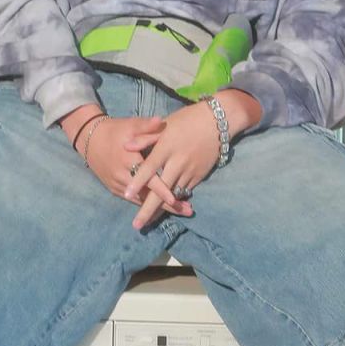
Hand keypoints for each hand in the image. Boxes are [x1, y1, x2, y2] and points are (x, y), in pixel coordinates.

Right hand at [84, 116, 193, 217]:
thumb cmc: (115, 131)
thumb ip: (146, 126)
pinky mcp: (115, 190)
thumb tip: (160, 121)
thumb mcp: (130, 126)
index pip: (148, 179)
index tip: (176, 199)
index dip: (162, 190)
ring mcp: (118, 186)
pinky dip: (148, 205)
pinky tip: (162, 209)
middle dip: (168, 205)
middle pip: (148, 196)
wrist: (90, 140)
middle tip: (188, 211)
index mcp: (129, 161)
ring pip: (141, 201)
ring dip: (160, 208)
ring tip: (181, 211)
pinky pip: (134, 200)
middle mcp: (123, 177)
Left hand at [121, 103, 221, 229]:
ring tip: (149, 221)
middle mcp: (178, 162)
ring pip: (174, 195)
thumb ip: (145, 137)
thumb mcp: (165, 125)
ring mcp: (190, 170)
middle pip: (161, 191)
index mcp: (166, 148)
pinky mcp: (200, 174)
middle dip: (148, 210)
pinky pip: (185, 190)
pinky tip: (167, 208)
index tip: (126, 194)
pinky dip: (176, 199)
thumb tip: (126, 145)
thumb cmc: (187, 120)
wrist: (218, 121)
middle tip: (137, 226)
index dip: (137, 182)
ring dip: (162, 209)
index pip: (148, 168)